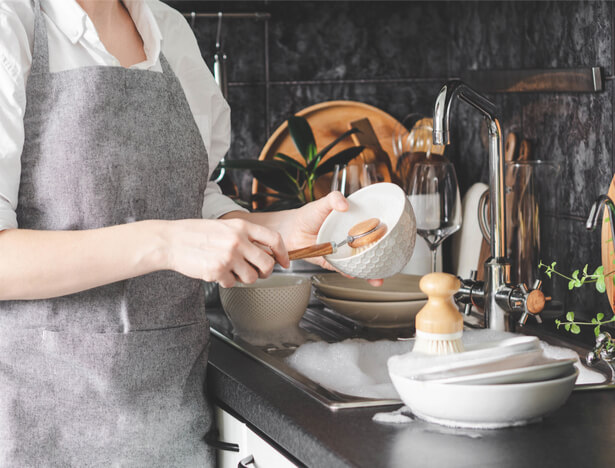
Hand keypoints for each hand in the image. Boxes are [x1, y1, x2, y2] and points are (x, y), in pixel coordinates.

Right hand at [164, 218, 288, 287]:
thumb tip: (265, 252)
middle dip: (264, 272)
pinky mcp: (218, 271)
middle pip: (267, 264)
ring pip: (251, 278)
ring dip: (243, 278)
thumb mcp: (225, 227)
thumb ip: (245, 236)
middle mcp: (238, 240)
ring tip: (229, 270)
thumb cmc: (196, 233)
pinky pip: (232, 283)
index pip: (274, 239)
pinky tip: (216, 271)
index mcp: (241, 226)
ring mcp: (228, 256)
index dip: (283, 253)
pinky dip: (226, 281)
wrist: (171, 241)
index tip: (284, 262)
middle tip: (256, 272)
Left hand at [279, 192, 383, 286]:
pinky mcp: (330, 261)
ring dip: (368, 271)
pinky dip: (347, 273)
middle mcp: (349, 239)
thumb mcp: (322, 203)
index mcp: (351, 224)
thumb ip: (333, 199)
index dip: (383, 234)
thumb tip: (344, 204)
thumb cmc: (308, 215)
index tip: (393, 238)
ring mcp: (341, 251)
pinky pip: (341, 269)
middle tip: (389, 262)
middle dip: (380, 257)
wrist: (291, 230)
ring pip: (358, 262)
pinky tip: (353, 275)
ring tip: (377, 277)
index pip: (371, 228)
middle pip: (368, 249)